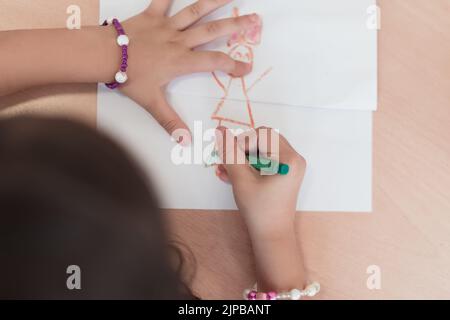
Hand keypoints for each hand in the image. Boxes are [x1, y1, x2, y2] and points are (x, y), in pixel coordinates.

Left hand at [114, 0, 257, 142]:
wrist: (105, 55)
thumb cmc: (129, 77)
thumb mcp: (151, 102)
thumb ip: (169, 121)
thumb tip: (185, 141)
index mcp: (182, 61)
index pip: (215, 62)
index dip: (234, 65)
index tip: (247, 68)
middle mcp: (179, 41)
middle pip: (213, 31)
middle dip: (236, 25)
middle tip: (255, 18)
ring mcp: (166, 26)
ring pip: (195, 11)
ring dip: (214, 1)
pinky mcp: (151, 15)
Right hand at [215, 126, 306, 238]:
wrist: (272, 236)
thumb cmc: (259, 210)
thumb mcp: (241, 179)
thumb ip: (230, 153)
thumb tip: (220, 131)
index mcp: (289, 159)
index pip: (262, 135)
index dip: (242, 142)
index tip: (229, 158)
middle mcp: (294, 159)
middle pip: (263, 139)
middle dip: (242, 149)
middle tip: (227, 163)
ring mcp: (289, 166)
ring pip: (260, 149)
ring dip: (241, 157)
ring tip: (224, 170)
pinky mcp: (283, 173)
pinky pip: (263, 160)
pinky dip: (248, 165)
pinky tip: (230, 175)